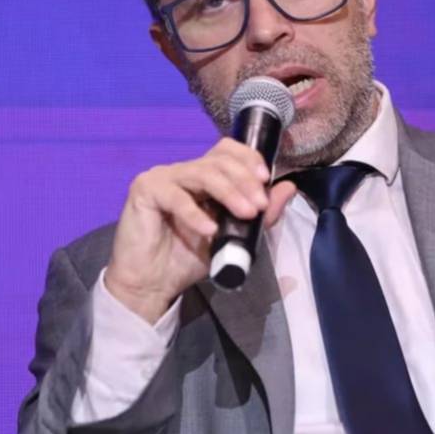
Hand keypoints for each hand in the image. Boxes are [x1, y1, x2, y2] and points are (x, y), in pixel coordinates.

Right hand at [106, 138, 296, 323]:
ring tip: (246, 214)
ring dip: (230, 193)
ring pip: (203, 173)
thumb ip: (262, 215)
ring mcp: (163, 177)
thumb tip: (289, 188)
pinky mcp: (145, 190)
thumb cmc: (189, 257)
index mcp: (203, 176)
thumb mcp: (235, 237)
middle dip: (245, 181)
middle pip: (219, 160)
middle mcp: (184, 171)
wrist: (153, 283)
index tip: (265, 178)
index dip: (248, 158)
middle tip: (259, 206)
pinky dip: (196, 214)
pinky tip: (210, 230)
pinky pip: (175, 196)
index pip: (227, 150)